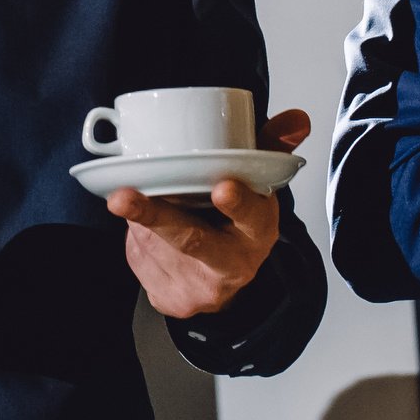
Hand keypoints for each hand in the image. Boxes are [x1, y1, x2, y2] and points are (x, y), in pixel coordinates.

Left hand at [110, 108, 307, 318]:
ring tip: (149, 202)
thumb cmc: (236, 223)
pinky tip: (148, 232)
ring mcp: (198, 289)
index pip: (252, 218)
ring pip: (153, 241)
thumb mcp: (258, 187)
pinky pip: (137, 258)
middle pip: (190, 238)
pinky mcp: (169, 301)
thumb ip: (271, 147)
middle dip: (155, 215)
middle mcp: (231, 266)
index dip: (238, 204)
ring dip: (140, 216)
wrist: (223, 283)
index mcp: (258, 232)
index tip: (223, 188)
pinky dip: (134, 236)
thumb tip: (297, 118)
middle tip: (122, 197)